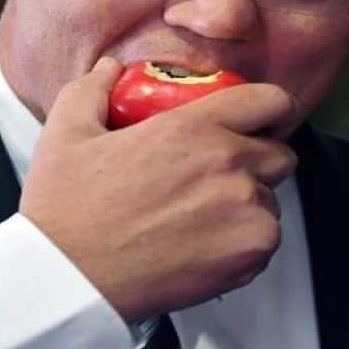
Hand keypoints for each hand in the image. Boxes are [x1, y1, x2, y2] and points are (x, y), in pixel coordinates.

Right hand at [19, 57, 298, 322]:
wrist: (71, 278)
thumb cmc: (67, 209)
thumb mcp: (67, 130)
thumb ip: (93, 88)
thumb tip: (109, 69)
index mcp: (192, 128)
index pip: (269, 101)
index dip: (269, 109)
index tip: (258, 121)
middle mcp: (228, 165)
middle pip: (280, 155)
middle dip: (258, 161)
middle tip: (222, 174)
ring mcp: (244, 213)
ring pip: (272, 202)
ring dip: (249, 206)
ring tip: (204, 216)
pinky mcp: (247, 257)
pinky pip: (265, 242)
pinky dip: (244, 244)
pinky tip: (204, 244)